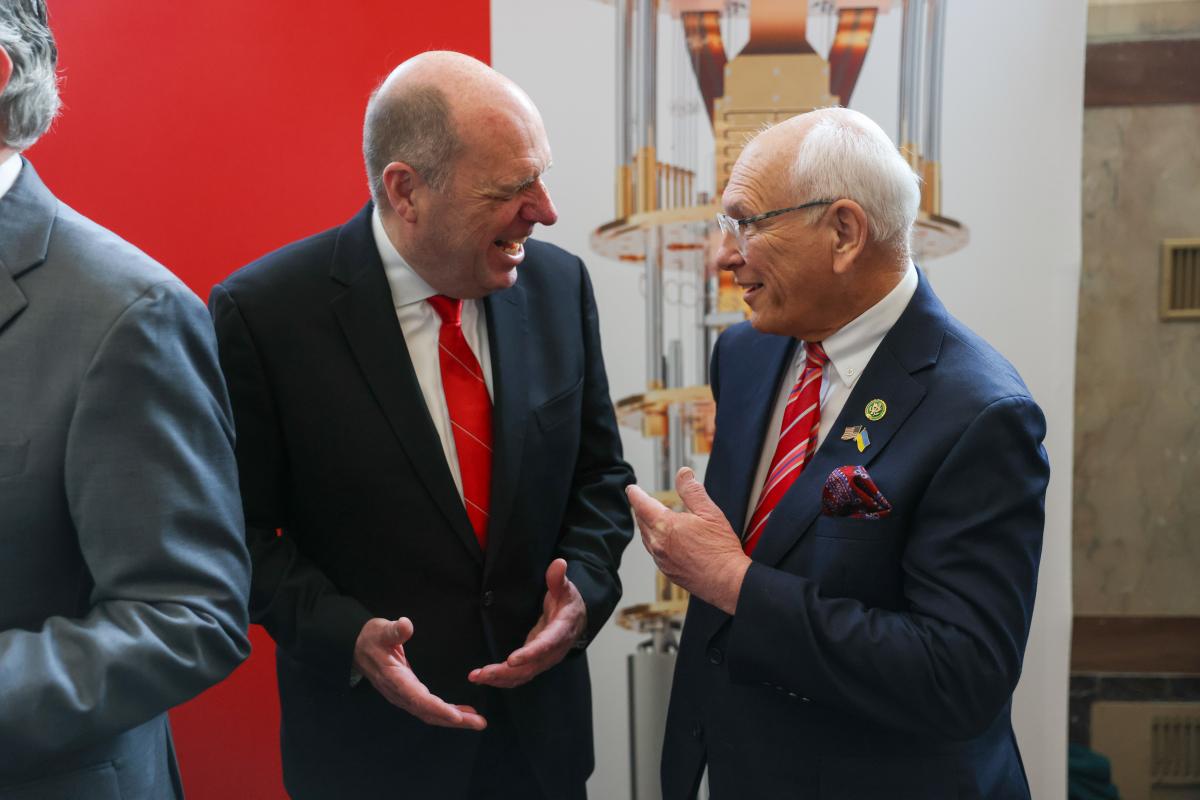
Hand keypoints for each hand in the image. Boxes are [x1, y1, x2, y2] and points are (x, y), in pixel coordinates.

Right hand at [353, 617, 486, 729]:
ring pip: (429, 714)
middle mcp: (400, 693)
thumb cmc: (372, 638)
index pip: (418, 698)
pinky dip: (445, 714)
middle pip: (428, 712)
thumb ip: (394, 630)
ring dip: (453, 720)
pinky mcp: (408, 695)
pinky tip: (461, 714)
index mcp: (395, 679)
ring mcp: (404, 696)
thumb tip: (406, 625)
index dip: (438, 708)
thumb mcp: (381, 630)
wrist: (357, 648)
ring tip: (476, 721)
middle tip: (479, 723)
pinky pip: (428, 709)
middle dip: (454, 720)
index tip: (457, 717)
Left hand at [468, 558, 585, 688]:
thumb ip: (558, 578)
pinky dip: (502, 680)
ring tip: (476, 677)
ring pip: (522, 675)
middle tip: (481, 673)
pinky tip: (483, 678)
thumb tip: (558, 563)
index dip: (529, 654)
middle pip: (529, 667)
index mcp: (561, 631)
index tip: (511, 660)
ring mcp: (544, 660)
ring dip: (499, 678)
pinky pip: (519, 676)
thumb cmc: (568, 602)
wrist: (577, 620)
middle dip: (505, 672)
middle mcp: (553, 651)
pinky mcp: (535, 663)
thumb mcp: (565, 588)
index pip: (545, 645)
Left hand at [626, 467, 750, 614]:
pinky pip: (654, 552)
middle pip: (641, 522)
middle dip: (641, 509)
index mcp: (666, 526)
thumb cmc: (720, 548)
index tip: (631, 489)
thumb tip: (683, 473)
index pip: (642, 505)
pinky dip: (654, 542)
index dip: (635, 494)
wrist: (727, 581)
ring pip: (646, 538)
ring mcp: (661, 560)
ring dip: (646, 526)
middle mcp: (658, 544)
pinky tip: (664, 541)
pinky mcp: (667, 571)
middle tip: (641, 501)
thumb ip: (692, 491)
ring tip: (650, 518)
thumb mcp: (709, 512)